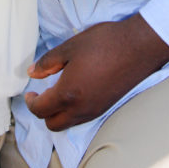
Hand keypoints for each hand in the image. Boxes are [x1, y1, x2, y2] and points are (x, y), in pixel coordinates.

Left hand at [24, 13, 168, 130]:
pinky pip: (82, 118)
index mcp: (68, 94)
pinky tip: (77, 92)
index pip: (41, 110)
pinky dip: (73, 112)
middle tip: (43, 95)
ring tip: (59, 91)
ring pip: (68, 123)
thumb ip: (48, 62)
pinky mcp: (106, 107)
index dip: (31, 103)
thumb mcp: (70, 47)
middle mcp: (81, 109)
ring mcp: (95, 111)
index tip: (30, 93)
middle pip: (53, 124)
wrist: (138, 47)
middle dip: (43, 112)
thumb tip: (31, 73)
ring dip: (59, 113)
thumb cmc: (104, 43)